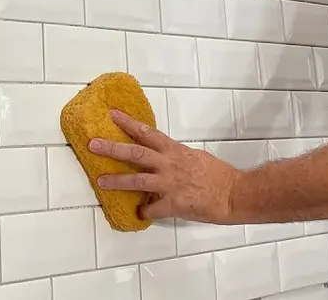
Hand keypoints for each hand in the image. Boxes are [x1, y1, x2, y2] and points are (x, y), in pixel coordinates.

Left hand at [87, 109, 243, 223]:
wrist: (234, 193)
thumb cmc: (218, 175)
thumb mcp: (194, 157)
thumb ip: (174, 157)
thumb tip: (160, 159)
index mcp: (175, 151)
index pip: (148, 132)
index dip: (128, 123)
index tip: (112, 114)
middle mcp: (170, 164)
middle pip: (136, 153)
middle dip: (113, 148)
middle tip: (93, 144)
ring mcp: (171, 184)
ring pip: (138, 180)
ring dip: (118, 181)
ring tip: (100, 180)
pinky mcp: (174, 203)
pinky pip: (153, 209)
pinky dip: (145, 211)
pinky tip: (140, 213)